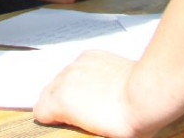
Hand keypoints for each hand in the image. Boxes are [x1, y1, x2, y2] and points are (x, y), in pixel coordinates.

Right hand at [35, 50, 153, 137]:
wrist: (143, 95)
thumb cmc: (124, 121)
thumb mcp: (94, 133)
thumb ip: (75, 125)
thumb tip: (76, 122)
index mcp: (60, 102)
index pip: (40, 111)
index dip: (51, 119)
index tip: (63, 124)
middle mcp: (64, 79)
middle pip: (48, 91)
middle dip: (58, 102)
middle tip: (78, 113)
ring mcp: (77, 64)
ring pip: (64, 77)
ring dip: (72, 87)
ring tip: (92, 98)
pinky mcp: (91, 55)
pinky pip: (80, 66)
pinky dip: (85, 74)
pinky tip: (100, 83)